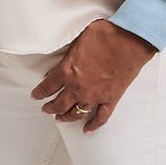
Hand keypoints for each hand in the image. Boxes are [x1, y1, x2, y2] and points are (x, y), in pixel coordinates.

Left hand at [31, 19, 154, 130]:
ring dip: (66, 117)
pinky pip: (101, 117)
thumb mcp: (77, 40)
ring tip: (61, 118)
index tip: (36, 96)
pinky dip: (93, 125)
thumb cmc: (105, 34)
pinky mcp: (111, 99)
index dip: (39, 93)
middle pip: (59, 104)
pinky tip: (87, 129)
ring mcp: (95, 95)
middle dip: (50, 108)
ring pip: (76, 113)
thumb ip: (69, 55)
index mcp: (66, 71)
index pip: (47, 87)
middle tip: (46, 109)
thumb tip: (64, 59)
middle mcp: (78, 87)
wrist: (129, 39)